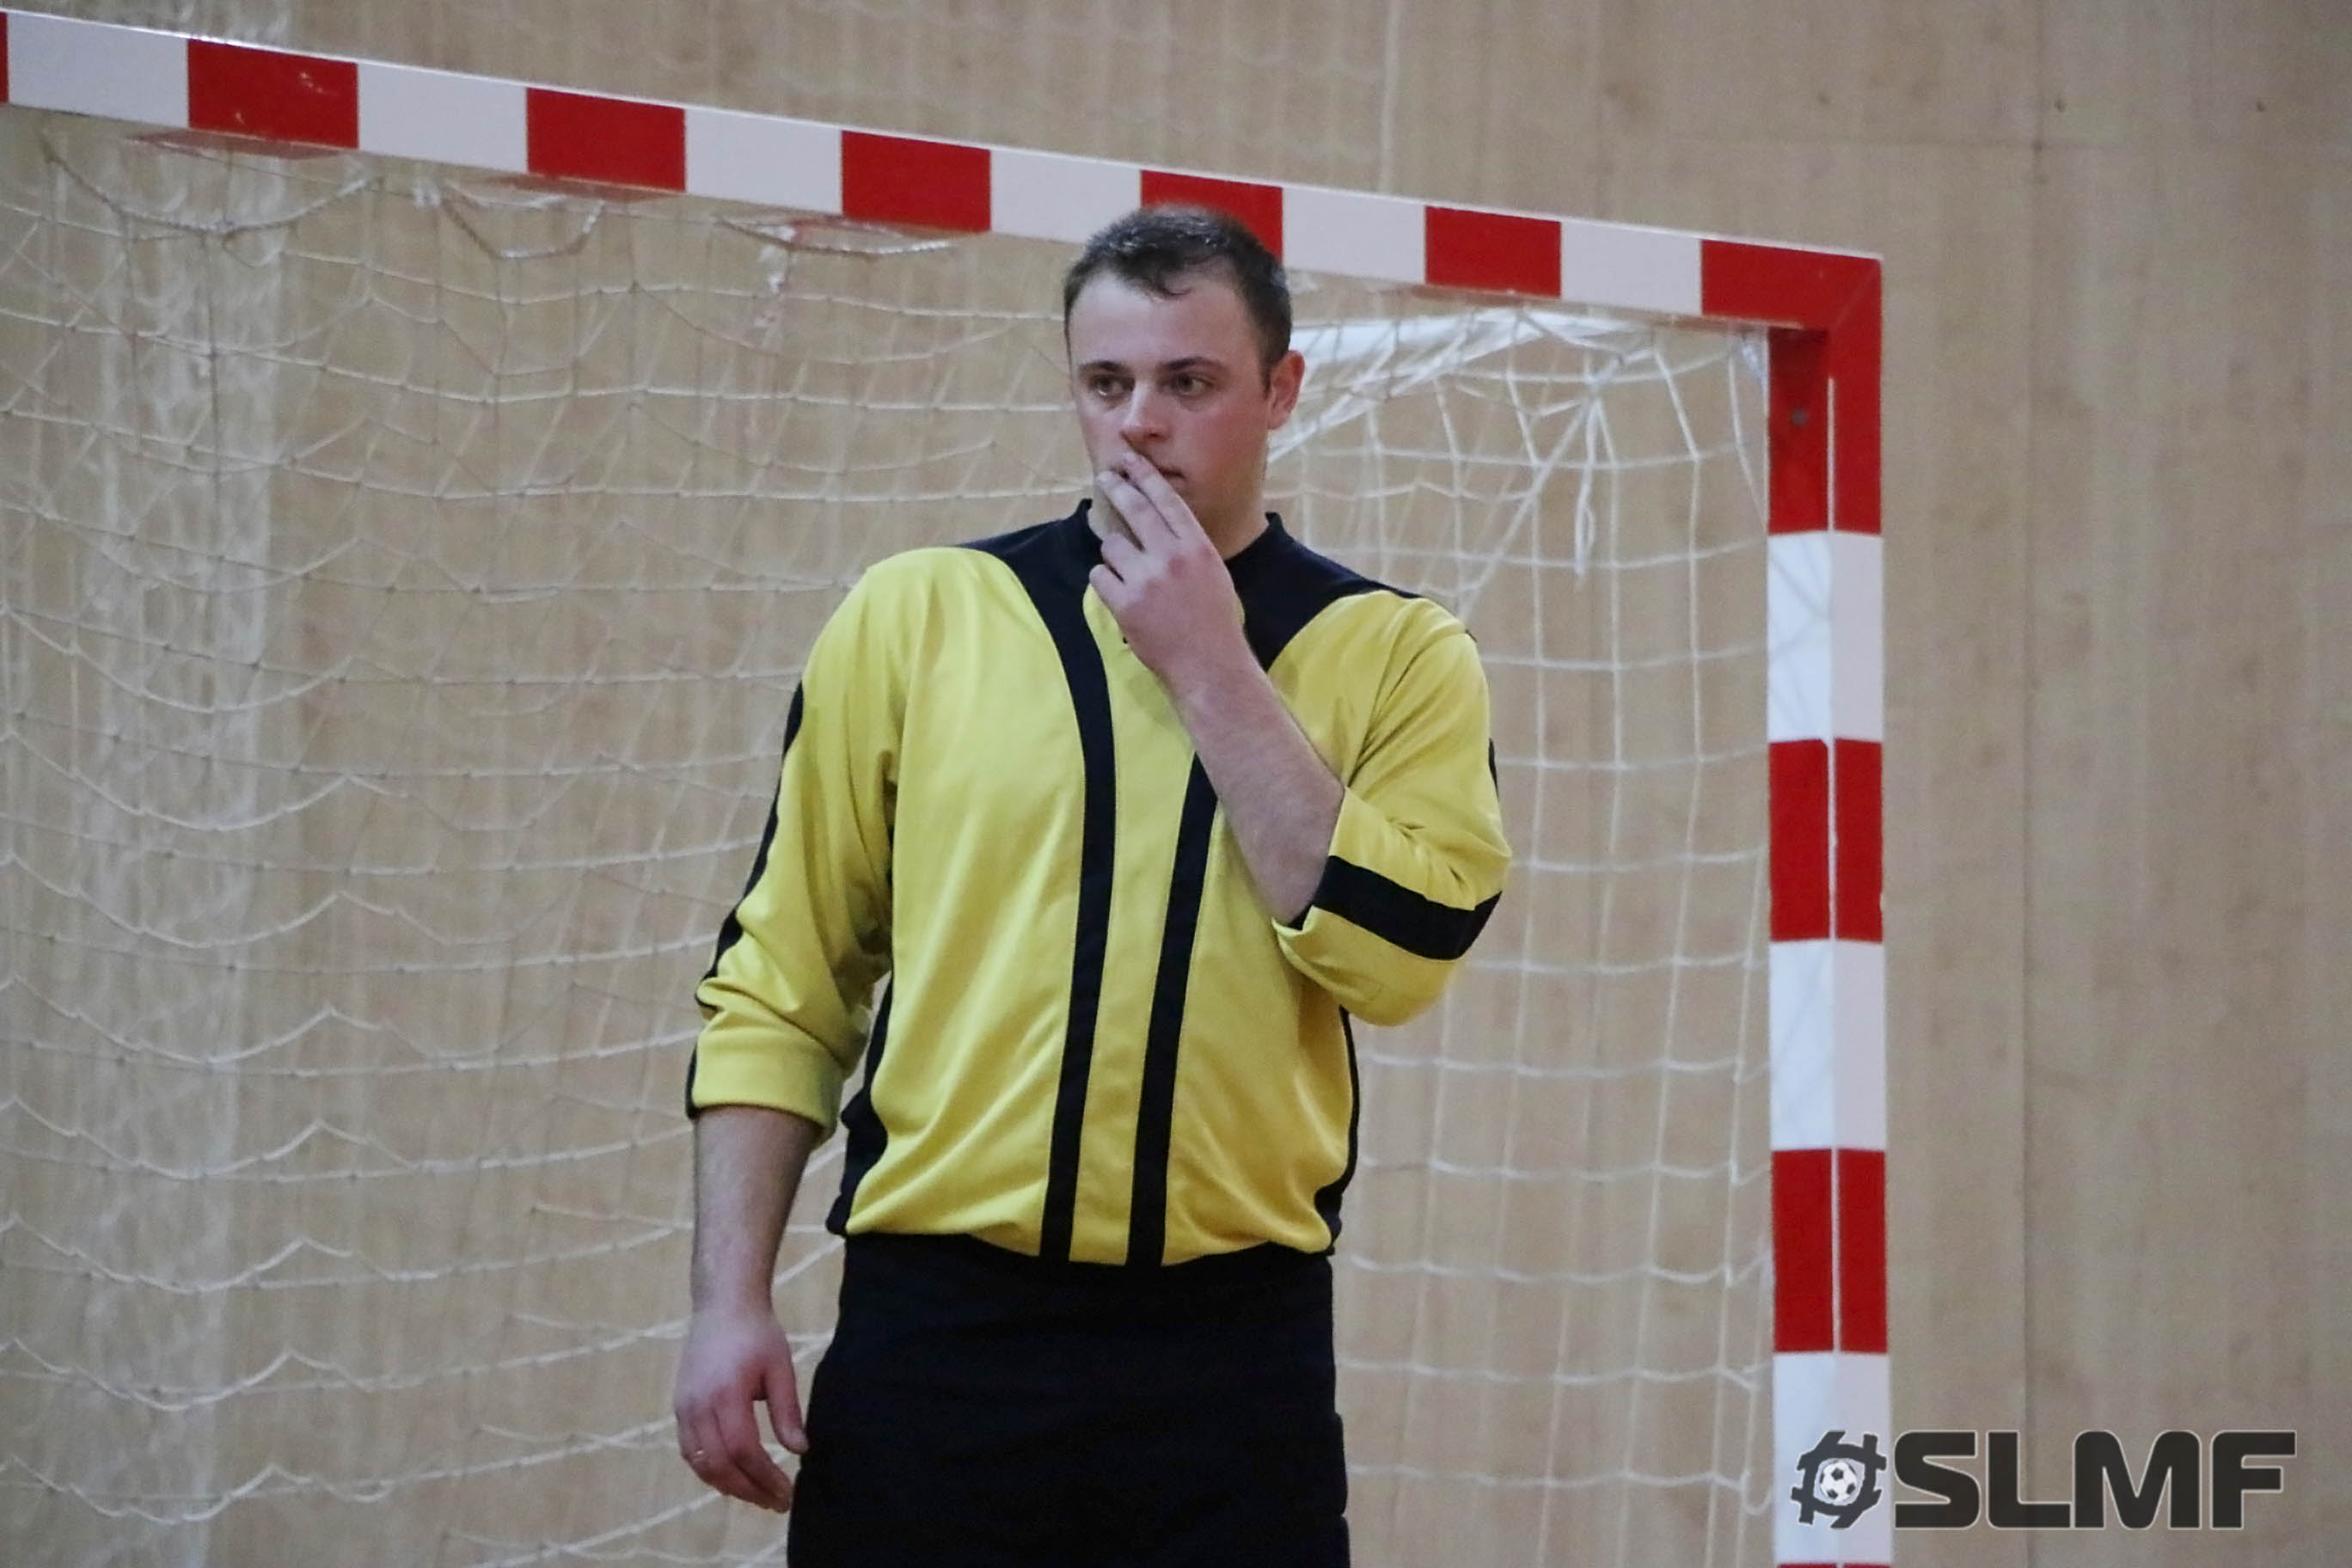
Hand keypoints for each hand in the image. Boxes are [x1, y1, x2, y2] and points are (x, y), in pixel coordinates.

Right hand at [673, 1304, 806, 1512]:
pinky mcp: (679, 1406)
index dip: (764, 1477)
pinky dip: (710, 1470)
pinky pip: (689, 1450)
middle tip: (776, 1502)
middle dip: (749, 1490)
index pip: (743, 1451)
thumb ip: (787, 1411)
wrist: (722, 1305)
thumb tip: (799, 1451)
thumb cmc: (757, 1333)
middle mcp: (698, 1405)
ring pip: (700, 1463)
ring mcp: (684, 1407)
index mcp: (726, 1393)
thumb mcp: (781, 1368)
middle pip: (718, 1465)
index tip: (787, 1493)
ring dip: (728, 1485)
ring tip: (757, 1495)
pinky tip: (732, 1476)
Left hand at [1089, 451, 1250, 689]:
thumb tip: (1162, 525)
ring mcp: (1146, 579)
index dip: (1145, 477)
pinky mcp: (1124, 603)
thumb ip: (1189, 547)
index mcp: (1198, 547)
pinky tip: (1121, 595)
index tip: (1131, 462)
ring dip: (1116, 556)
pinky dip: (1106, 583)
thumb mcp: (1214, 574)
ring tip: (1130, 574)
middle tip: (1106, 478)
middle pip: (1135, 510)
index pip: (1167, 500)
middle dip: (1117, 489)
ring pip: (1112, 546)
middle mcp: (1171, 556)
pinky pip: (1100, 577)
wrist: (1209, 666)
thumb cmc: (1217, 623)